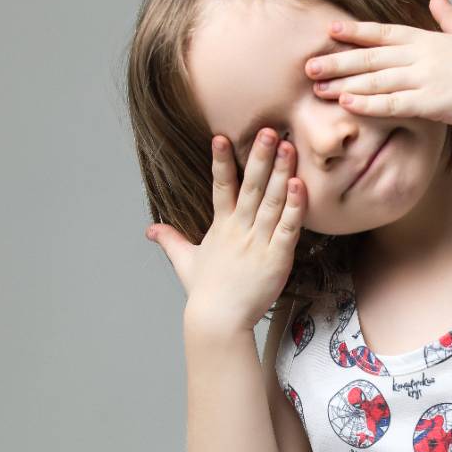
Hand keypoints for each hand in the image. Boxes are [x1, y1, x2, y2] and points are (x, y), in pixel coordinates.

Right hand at [145, 126, 304, 333]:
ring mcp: (259, 242)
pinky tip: (300, 186)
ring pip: (272, 201)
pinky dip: (295, 207)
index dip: (221, 161)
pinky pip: (288, 227)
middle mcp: (240, 229)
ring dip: (281, 172)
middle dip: (260, 157)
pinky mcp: (277, 258)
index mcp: (221, 227)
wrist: (218, 320)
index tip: (221, 136)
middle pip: (252, 186)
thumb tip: (150, 230)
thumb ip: (171, 240)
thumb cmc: (205, 292)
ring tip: (289, 147)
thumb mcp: (185, 261)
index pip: (221, 187)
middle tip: (270, 131)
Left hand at [304, 0, 451, 129]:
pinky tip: (346, 104)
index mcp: (425, 38)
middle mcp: (420, 55)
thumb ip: (447, 14)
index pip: (381, 32)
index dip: (354, 32)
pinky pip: (392, 103)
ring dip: (343, 84)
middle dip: (336, 61)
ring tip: (317, 88)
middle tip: (308, 66)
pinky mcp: (431, 102)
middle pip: (369, 57)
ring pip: (375, 80)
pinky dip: (367, 103)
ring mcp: (424, 77)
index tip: (329, 32)